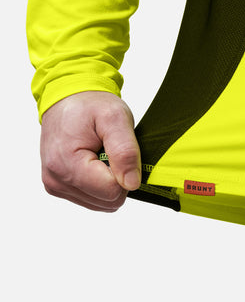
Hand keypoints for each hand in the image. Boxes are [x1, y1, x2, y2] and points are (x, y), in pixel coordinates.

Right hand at [40, 90, 141, 211]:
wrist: (67, 98)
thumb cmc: (90, 105)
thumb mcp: (115, 118)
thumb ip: (125, 151)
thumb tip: (131, 184)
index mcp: (67, 164)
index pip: (112, 192)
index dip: (125, 173)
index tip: (117, 151)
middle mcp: (56, 180)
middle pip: (108, 201)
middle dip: (117, 178)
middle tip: (110, 151)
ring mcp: (56, 186)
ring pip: (102, 204)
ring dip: (109, 182)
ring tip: (101, 155)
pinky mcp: (58, 188)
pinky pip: (93, 199)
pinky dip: (100, 185)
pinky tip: (94, 163)